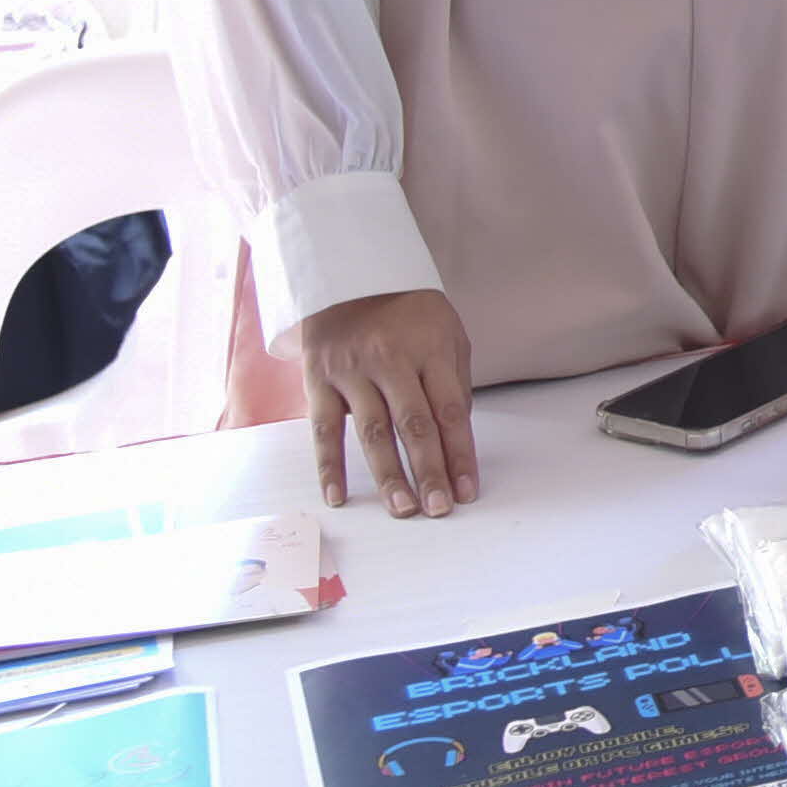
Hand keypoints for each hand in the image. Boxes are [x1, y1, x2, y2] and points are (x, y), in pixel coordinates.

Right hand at [304, 287, 477, 519]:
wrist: (347, 276)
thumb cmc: (408, 313)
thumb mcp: (446, 332)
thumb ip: (454, 381)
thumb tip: (457, 434)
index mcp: (430, 349)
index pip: (450, 410)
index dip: (460, 454)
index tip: (467, 490)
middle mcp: (391, 360)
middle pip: (414, 425)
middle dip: (429, 471)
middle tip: (439, 509)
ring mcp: (352, 371)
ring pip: (372, 431)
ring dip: (388, 475)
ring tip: (403, 509)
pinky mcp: (319, 380)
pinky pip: (324, 429)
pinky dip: (329, 466)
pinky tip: (338, 497)